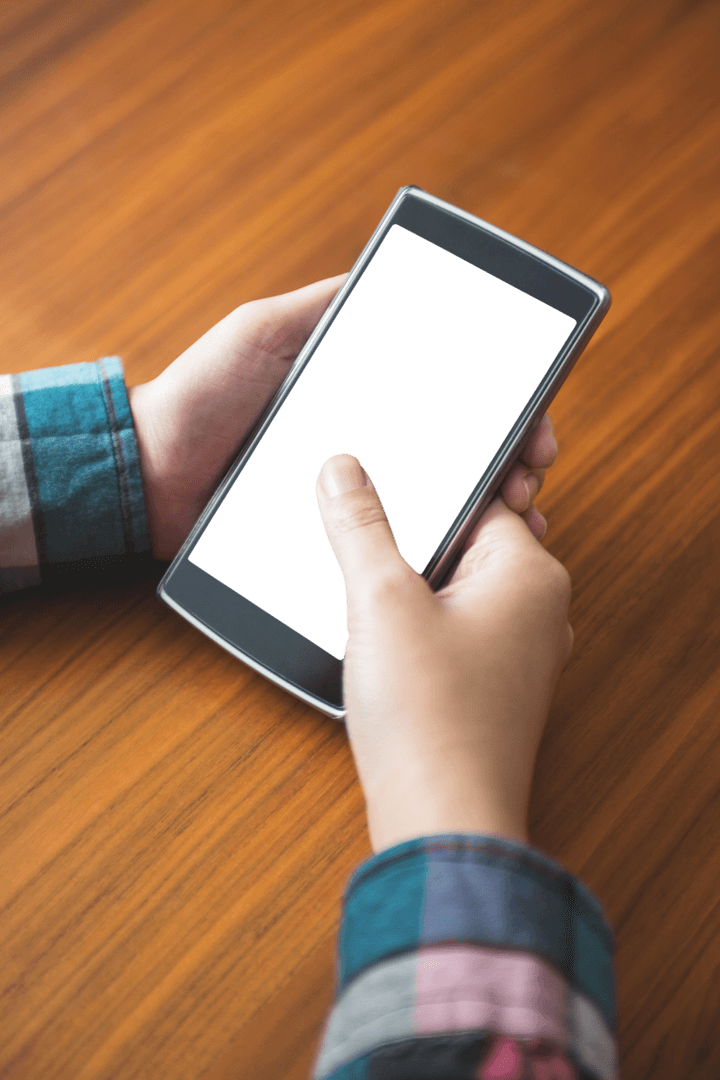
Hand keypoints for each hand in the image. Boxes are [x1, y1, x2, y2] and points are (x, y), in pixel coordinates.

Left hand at [129, 278, 557, 559]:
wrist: (148, 475)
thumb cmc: (200, 396)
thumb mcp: (260, 332)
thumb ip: (318, 308)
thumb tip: (385, 277)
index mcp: (360, 394)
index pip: (449, 400)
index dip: (501, 410)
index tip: (534, 426)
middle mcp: (367, 446)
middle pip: (457, 455)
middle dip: (509, 466)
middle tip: (530, 481)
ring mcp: (352, 498)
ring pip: (435, 506)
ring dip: (484, 515)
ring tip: (512, 522)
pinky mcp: (330, 540)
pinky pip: (388, 547)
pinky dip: (432, 552)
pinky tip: (464, 559)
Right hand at [316, 455, 572, 851]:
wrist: (440, 822)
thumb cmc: (431, 720)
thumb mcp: (381, 601)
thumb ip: (362, 527)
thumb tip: (345, 472)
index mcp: (530, 574)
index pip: (484, 496)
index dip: (430, 487)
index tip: (385, 482)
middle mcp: (537, 611)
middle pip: (469, 542)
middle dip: (418, 540)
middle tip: (372, 549)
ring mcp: (517, 653)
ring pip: (458, 589)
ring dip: (415, 587)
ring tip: (376, 602)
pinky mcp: (491, 686)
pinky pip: (456, 631)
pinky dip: (422, 626)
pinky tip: (386, 641)